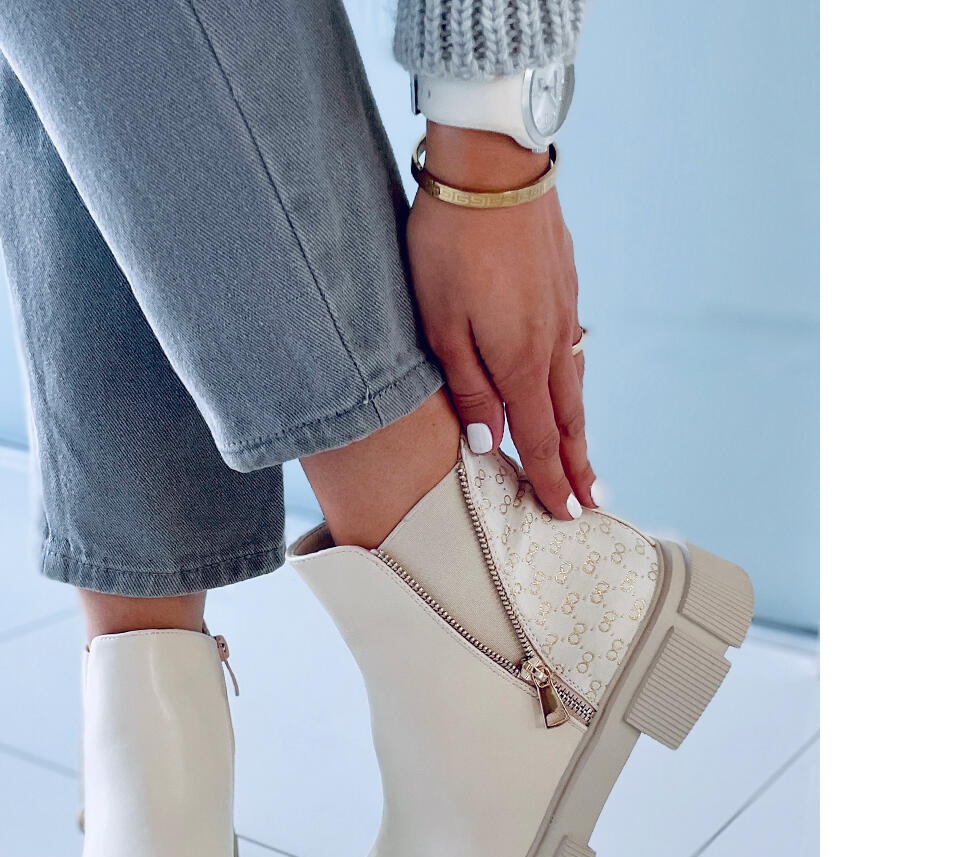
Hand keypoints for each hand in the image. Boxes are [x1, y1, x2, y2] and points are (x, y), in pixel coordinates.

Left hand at [406, 122, 592, 518]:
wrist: (491, 165)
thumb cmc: (451, 246)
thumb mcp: (442, 325)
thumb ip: (469, 388)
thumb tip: (489, 442)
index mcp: (520, 361)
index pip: (541, 438)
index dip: (552, 480)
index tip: (566, 514)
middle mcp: (553, 343)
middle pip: (569, 418)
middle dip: (578, 464)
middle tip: (592, 501)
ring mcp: (564, 310)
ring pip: (574, 383)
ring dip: (580, 426)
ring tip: (584, 456)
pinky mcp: (564, 282)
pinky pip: (572, 346)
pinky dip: (574, 380)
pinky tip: (569, 383)